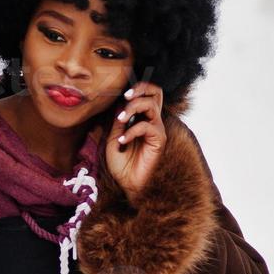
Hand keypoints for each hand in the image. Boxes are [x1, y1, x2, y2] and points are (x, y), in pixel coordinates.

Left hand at [104, 80, 168, 203]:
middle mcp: (152, 121)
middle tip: (127, 96)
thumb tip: (119, 104)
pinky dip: (132, 131)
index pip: (147, 94)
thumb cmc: (122, 165)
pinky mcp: (159, 140)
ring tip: (121, 119)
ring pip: (152, 105)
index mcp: (142, 118)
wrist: (127, 185)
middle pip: (156, 92)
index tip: (122, 95)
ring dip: (134, 108)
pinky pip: (147, 127)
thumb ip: (118, 123)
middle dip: (141, 89)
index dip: (136, 88)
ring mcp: (157, 130)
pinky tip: (124, 141)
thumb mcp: (113, 140)